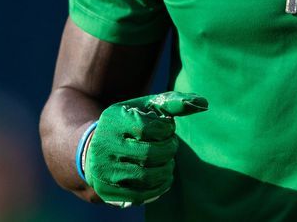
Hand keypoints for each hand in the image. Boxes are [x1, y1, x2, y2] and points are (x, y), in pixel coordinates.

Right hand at [84, 91, 208, 206]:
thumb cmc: (128, 124)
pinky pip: (140, 194)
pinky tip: (165, 177)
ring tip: (169, 162)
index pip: (149, 128)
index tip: (167, 129)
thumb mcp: (145, 107)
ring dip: (166, 170)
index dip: (166, 130)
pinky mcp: (106, 190)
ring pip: (146, 176)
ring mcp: (104, 170)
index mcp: (113, 120)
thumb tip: (203, 103)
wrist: (92, 148)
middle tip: (171, 146)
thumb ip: (173, 103)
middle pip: (149, 154)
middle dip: (169, 150)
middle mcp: (104, 145)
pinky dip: (160, 186)